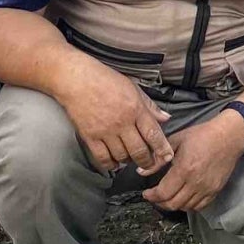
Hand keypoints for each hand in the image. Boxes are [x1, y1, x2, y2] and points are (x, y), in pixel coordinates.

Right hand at [60, 56, 173, 175]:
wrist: (76, 79)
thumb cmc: (105, 79)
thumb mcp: (133, 87)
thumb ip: (150, 106)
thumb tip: (165, 118)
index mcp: (135, 108)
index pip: (154, 134)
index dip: (162, 149)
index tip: (167, 157)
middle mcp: (122, 122)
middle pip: (139, 151)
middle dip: (147, 161)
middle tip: (148, 164)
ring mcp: (105, 131)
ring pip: (122, 156)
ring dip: (128, 161)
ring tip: (130, 159)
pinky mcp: (90, 137)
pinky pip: (103, 158)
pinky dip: (110, 164)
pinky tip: (114, 163)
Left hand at [144, 109, 243, 213]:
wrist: (229, 136)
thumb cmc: (202, 135)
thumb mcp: (176, 141)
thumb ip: (158, 159)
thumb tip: (141, 172)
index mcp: (184, 169)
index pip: (163, 193)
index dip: (151, 196)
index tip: (146, 193)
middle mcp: (196, 182)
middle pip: (173, 204)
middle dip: (159, 202)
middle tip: (154, 196)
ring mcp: (207, 188)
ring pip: (185, 207)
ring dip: (173, 204)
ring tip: (168, 196)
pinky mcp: (215, 190)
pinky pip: (199, 206)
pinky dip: (188, 205)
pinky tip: (183, 197)